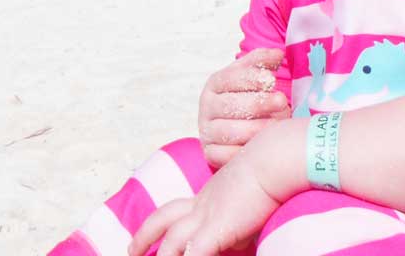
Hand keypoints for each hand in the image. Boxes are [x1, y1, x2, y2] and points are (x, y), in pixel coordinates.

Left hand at [128, 148, 280, 255]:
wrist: (273, 159)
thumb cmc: (270, 174)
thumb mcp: (248, 201)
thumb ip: (237, 222)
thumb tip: (234, 241)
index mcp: (207, 196)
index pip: (180, 211)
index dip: (166, 223)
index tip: (157, 235)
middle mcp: (202, 205)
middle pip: (163, 219)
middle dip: (143, 235)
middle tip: (131, 250)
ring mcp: (207, 216)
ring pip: (171, 241)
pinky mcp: (217, 229)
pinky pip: (193, 255)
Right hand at [198, 48, 289, 167]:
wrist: (230, 127)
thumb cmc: (245, 98)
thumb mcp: (250, 77)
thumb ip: (262, 62)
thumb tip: (278, 54)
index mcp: (215, 84)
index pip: (230, 79)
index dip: (251, 78)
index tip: (271, 80)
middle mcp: (207, 107)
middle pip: (230, 105)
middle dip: (258, 104)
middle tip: (282, 102)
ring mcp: (207, 131)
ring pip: (228, 131)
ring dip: (255, 129)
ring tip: (276, 127)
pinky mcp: (210, 153)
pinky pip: (225, 156)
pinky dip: (243, 153)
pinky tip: (260, 149)